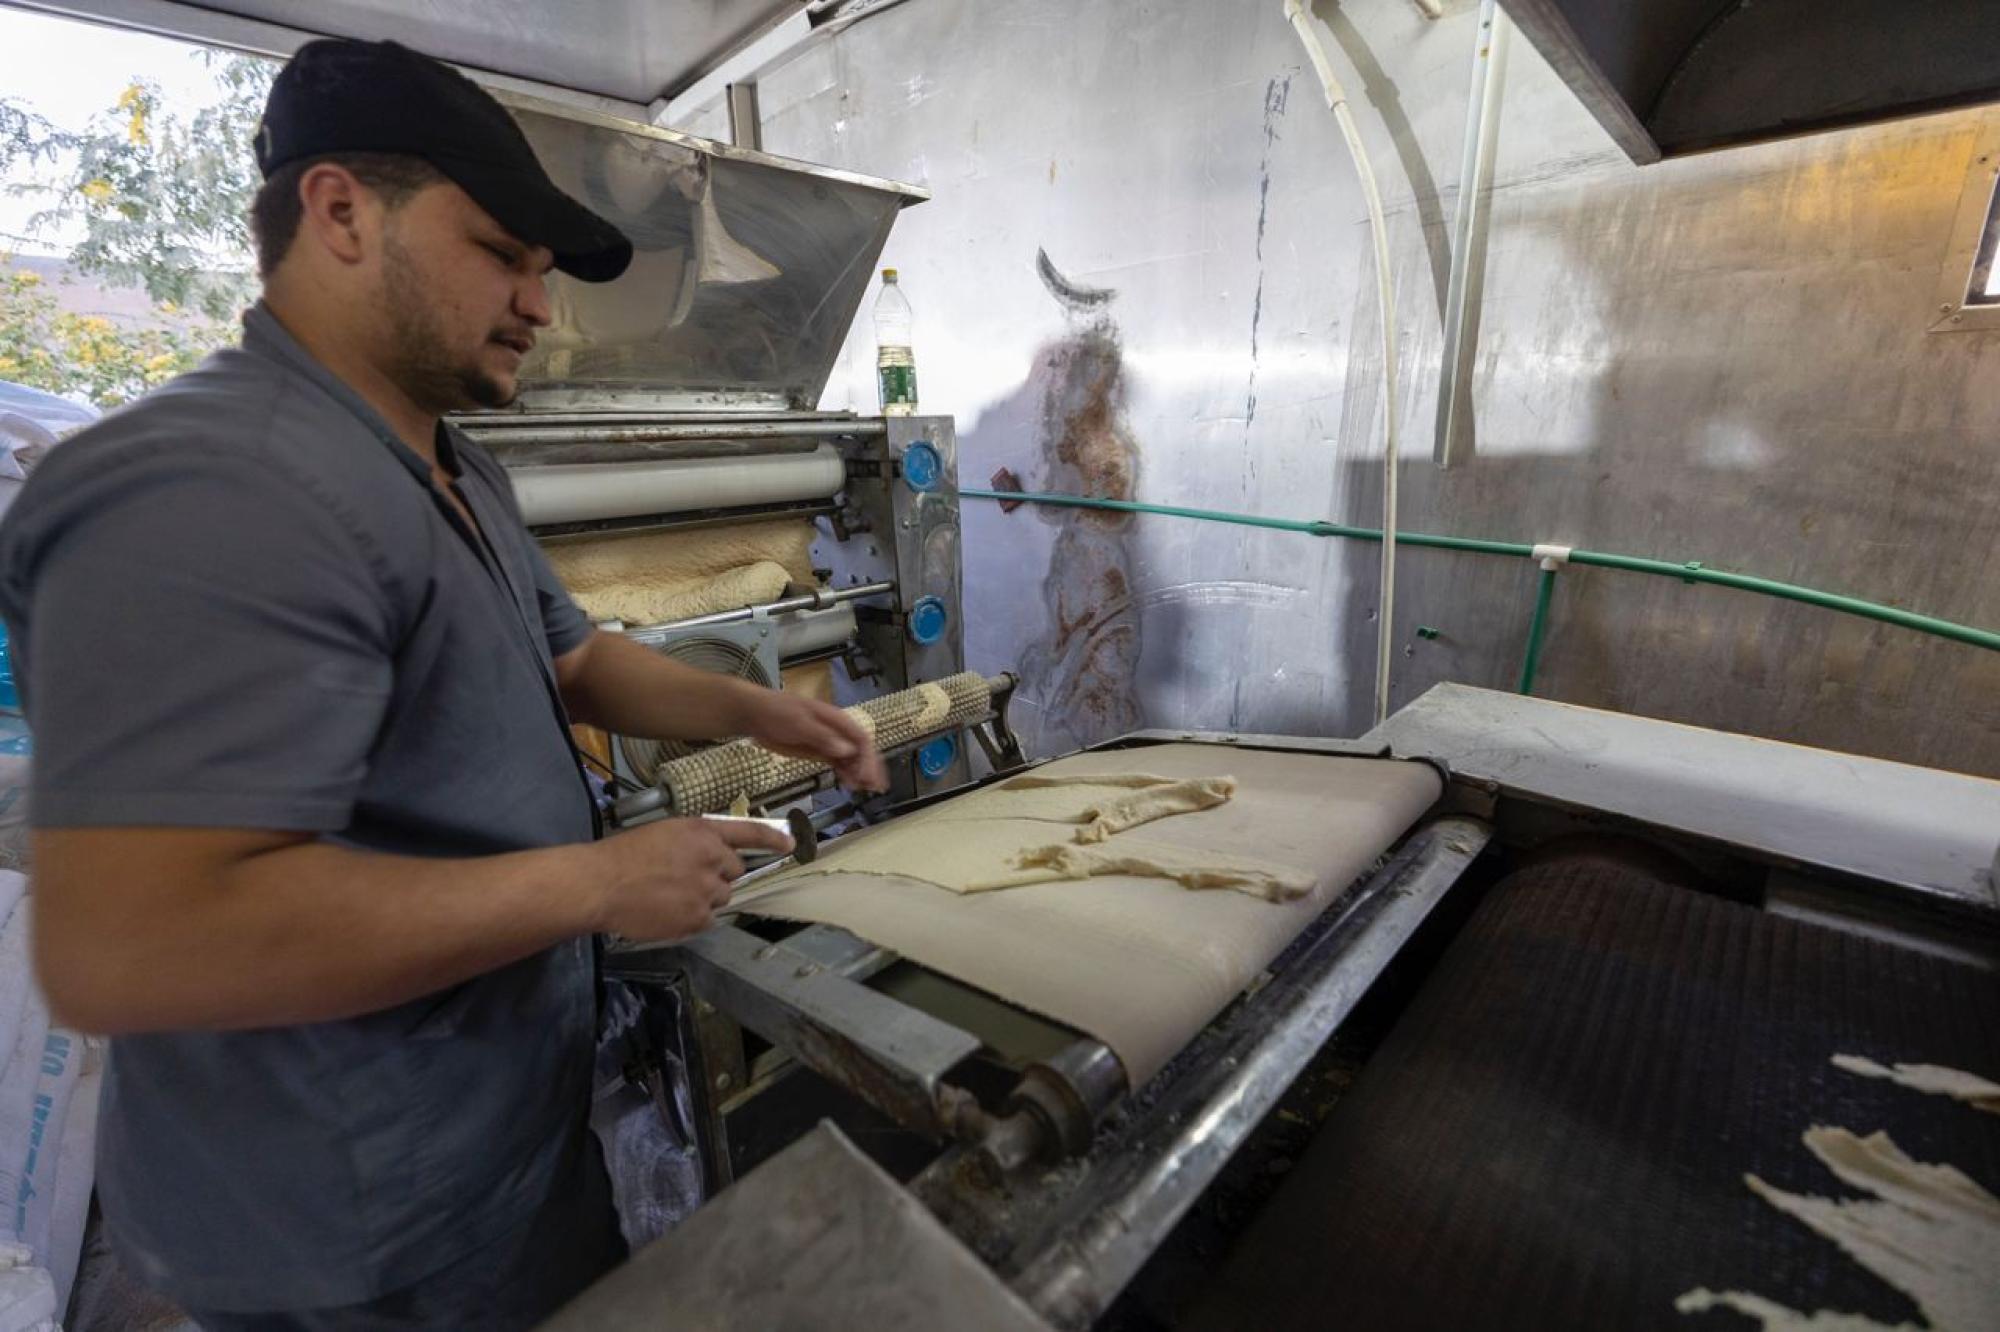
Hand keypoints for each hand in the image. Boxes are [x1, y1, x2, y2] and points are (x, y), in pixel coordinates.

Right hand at [591, 817, 792, 940]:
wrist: (600, 885)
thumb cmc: (624, 855)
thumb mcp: (665, 833)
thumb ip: (696, 841)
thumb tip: (716, 855)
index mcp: (703, 832)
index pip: (748, 832)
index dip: (772, 838)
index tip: (790, 845)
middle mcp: (712, 859)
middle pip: (734, 871)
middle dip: (717, 875)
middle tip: (685, 877)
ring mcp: (706, 891)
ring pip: (721, 897)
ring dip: (704, 896)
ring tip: (669, 895)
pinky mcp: (697, 918)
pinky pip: (708, 919)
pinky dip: (693, 918)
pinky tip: (667, 911)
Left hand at [741, 691, 888, 792]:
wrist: (754, 715)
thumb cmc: (776, 712)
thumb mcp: (799, 723)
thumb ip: (823, 737)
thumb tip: (847, 750)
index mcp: (835, 719)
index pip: (861, 739)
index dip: (868, 758)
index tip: (867, 776)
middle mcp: (836, 731)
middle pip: (861, 749)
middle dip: (870, 767)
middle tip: (874, 787)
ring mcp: (828, 742)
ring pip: (852, 759)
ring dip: (860, 773)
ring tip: (864, 790)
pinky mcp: (818, 752)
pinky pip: (838, 764)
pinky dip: (846, 774)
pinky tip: (849, 785)